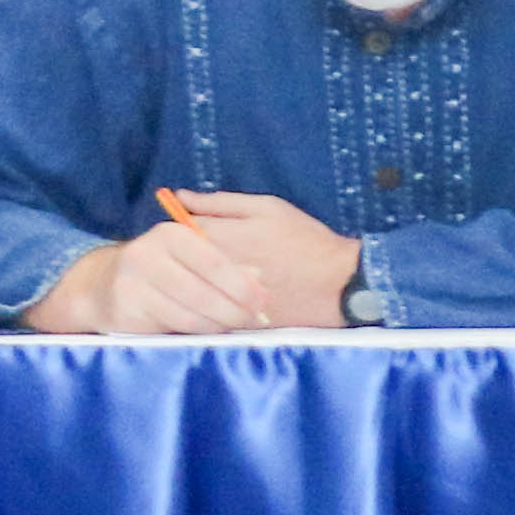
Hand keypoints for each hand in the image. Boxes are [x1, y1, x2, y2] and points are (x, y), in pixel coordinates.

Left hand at [158, 191, 363, 328]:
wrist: (339, 284)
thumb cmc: (305, 240)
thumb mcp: (268, 208)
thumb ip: (220, 202)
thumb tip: (181, 196)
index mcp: (220, 237)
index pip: (176, 231)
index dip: (184, 229)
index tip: (199, 230)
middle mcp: (214, 269)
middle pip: (180, 262)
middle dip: (189, 256)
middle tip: (215, 254)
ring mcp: (222, 297)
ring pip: (193, 286)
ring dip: (200, 280)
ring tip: (228, 274)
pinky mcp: (234, 318)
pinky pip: (210, 309)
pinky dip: (216, 301)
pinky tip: (233, 294)